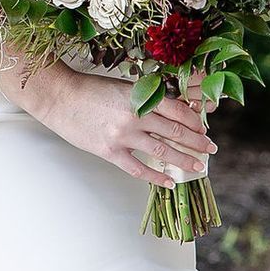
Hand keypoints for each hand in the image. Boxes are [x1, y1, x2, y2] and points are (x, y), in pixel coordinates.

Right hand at [34, 63, 213, 186]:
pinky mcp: (110, 151)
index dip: (195, 123)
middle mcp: (136, 116)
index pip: (178, 112)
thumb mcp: (123, 87)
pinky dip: (156, 177)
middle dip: (197, 143)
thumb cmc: (90, 89)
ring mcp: (123, 136)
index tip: (204, 130)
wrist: (59, 97)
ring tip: (197, 168)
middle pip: (175, 132)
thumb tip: (170, 113)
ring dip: (183, 161)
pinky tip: (168, 183)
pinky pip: (138, 168)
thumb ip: (146, 100)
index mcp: (141, 96)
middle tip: (210, 150)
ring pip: (162, 151)